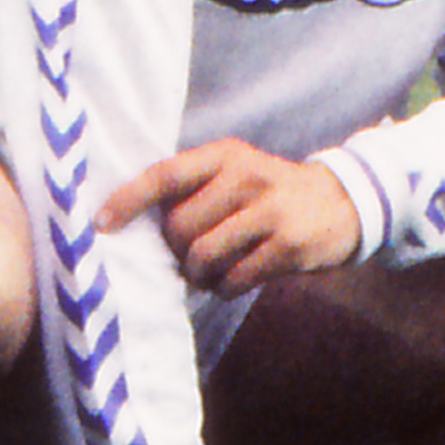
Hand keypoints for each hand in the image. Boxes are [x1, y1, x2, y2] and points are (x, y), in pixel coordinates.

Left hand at [99, 142, 361, 293]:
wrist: (344, 202)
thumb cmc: (271, 192)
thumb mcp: (237, 172)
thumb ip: (195, 189)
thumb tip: (135, 227)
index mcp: (226, 155)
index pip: (165, 175)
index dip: (128, 199)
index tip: (100, 223)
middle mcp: (246, 177)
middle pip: (179, 228)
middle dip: (177, 252)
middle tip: (191, 256)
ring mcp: (269, 211)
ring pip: (203, 257)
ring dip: (198, 275)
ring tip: (210, 272)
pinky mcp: (287, 245)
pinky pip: (233, 280)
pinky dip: (224, 288)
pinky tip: (235, 279)